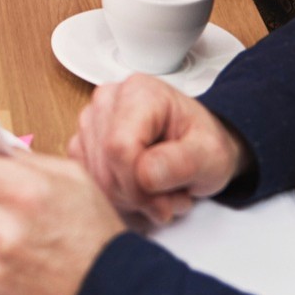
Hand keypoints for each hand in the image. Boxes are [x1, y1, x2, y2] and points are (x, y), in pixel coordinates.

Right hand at [66, 75, 249, 223]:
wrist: (198, 145)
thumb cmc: (203, 144)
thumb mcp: (211, 155)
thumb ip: (182, 163)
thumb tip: (144, 175)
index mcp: (140, 92)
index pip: (119, 147)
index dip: (138, 186)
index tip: (164, 202)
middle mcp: (108, 100)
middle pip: (105, 167)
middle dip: (138, 197)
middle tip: (170, 198)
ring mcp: (91, 121)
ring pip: (95, 178)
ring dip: (130, 200)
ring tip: (160, 192)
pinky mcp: (83, 143)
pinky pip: (89, 182)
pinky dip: (116, 198)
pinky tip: (140, 190)